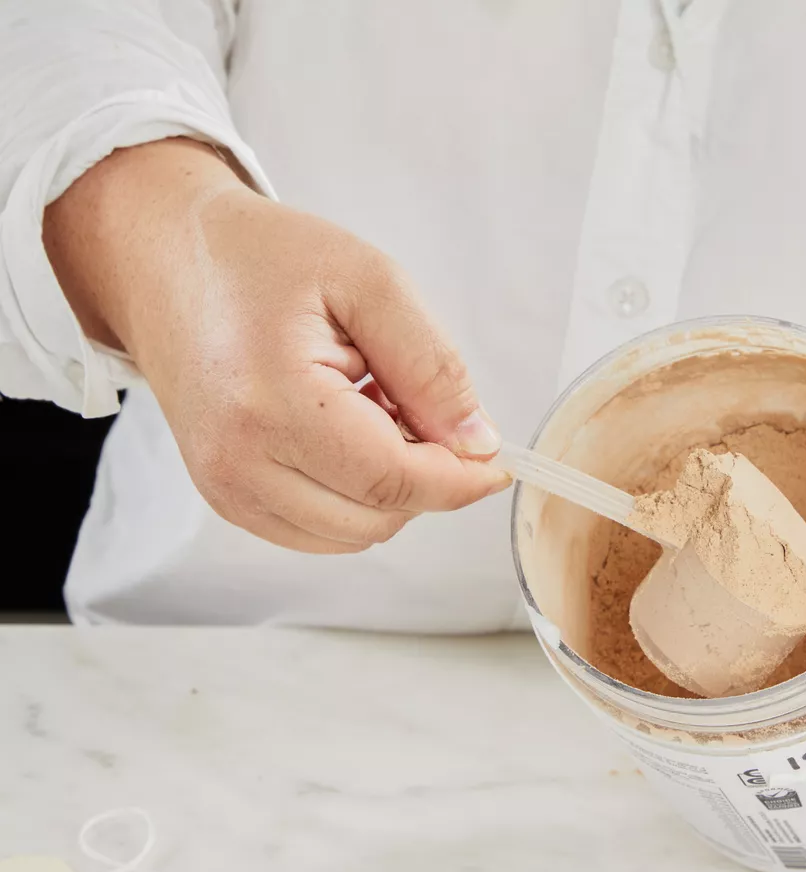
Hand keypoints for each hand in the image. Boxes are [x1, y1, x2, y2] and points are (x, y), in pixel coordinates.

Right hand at [44, 139, 508, 552]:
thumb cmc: (262, 259)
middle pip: (378, 518)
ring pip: (353, 535)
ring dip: (387, 488)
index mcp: (274, 403)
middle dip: (422, 475)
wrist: (164, 258)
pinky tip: (342, 434)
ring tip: (368, 409)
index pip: (394, 481)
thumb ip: (432, 366)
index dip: (460, 478)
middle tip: (409, 400)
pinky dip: (352, 496)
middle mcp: (237, 462)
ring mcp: (224, 488)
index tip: (495, 458)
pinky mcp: (225, 498)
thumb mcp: (370, 282)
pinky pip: (319, 531)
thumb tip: (478, 443)